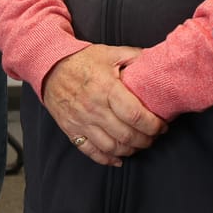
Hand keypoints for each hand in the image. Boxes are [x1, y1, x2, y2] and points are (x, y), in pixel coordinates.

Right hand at [40, 43, 165, 166]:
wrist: (49, 67)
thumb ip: (134, 57)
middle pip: (126, 135)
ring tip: (139, 145)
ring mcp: (81, 121)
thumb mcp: (109, 53)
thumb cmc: (82, 60)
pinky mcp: (71, 130)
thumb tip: (157, 62)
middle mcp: (94, 108)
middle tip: (154, 137)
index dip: (153, 125)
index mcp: (106, 88)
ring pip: (112, 147)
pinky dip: (107, 159)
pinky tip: (119, 158)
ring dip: (130, 150)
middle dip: (146, 140)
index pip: (135, 115)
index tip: (162, 126)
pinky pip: (91, 151)